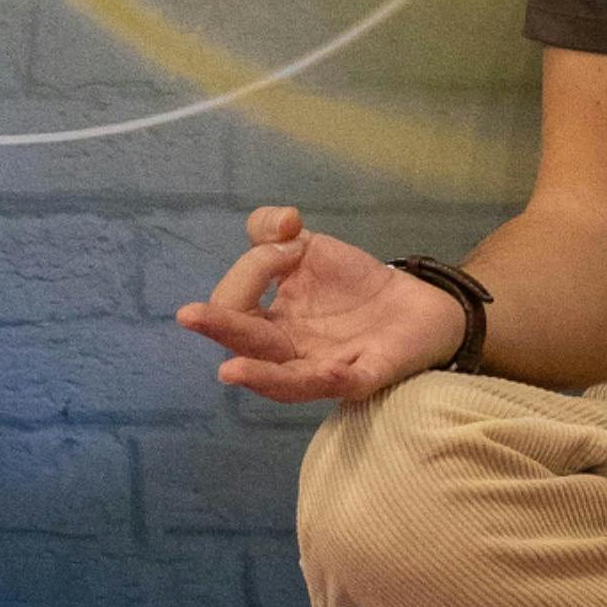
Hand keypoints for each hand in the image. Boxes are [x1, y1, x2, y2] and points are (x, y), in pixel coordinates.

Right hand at [175, 203, 468, 404]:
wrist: (417, 305)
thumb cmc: (351, 286)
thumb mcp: (308, 248)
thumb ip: (273, 231)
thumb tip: (284, 222)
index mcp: (268, 322)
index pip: (238, 301)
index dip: (252, 269)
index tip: (289, 239)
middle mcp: (289, 350)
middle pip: (248, 345)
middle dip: (220, 329)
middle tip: (190, 316)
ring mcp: (325, 367)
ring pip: (287, 380)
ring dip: (260, 375)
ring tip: (231, 371)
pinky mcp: (366, 376)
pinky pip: (346, 384)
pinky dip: (333, 379)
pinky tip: (327, 370)